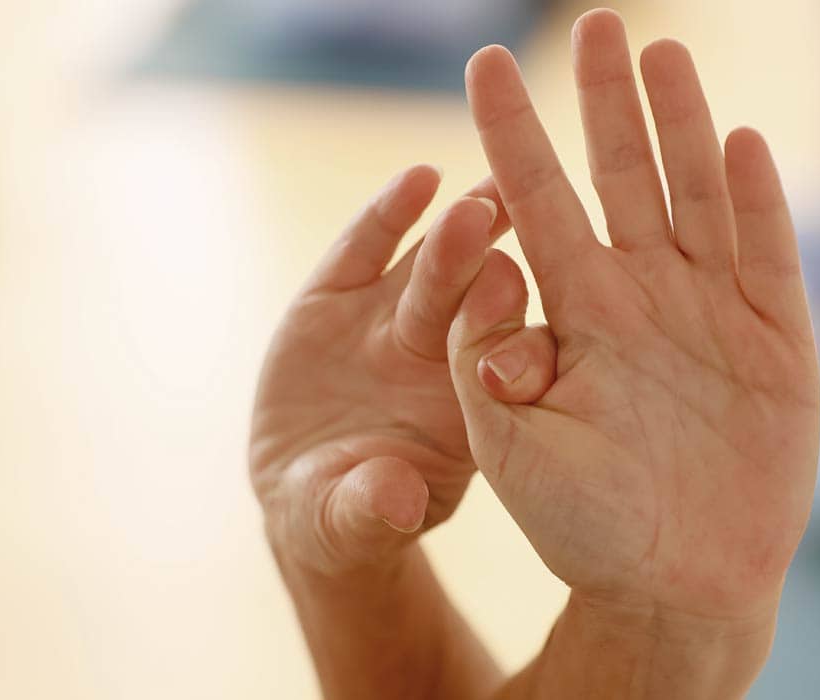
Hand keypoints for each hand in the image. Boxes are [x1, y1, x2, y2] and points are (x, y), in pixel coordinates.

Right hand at [251, 167, 552, 575]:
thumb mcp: (355, 521)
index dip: (502, 328)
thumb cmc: (349, 517)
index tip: (515, 293)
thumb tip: (395, 500)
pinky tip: (418, 179)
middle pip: (469, 298)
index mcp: (469, 410)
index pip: (494, 360)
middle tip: (495, 211)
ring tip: (476, 184)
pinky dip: (391, 214)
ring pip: (431, 263)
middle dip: (479, 257)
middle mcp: (443, 352)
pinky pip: (369, 249)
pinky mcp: (341, 294)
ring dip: (456, 225)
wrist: (305, 490)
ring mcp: (394, 318)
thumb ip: (374, 507)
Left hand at [450, 11, 819, 632]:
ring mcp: (710, 310)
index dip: (512, 134)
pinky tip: (740, 141)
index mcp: (571, 313)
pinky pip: (766, 255)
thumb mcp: (509, 444)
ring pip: (693, 196)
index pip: (534, 203)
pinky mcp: (775, 338)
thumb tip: (481, 270)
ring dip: (680, 125)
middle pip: (619, 176)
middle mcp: (638, 295)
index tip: (482, 65)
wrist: (675, 587)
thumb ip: (483, 360)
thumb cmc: (581, 524)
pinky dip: (755, 201)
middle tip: (596, 24)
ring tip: (663, 55)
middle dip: (605, 101)